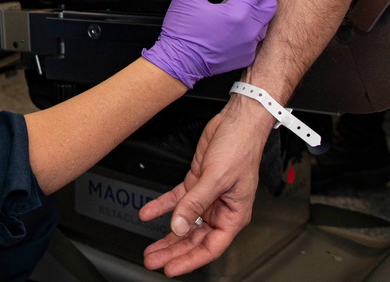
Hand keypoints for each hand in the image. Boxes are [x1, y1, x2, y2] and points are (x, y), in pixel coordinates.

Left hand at [139, 104, 266, 275]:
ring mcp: (206, 196)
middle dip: (173, 251)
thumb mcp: (216, 178)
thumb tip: (178, 225)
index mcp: (233, 214)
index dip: (190, 260)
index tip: (171, 268)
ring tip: (149, 247)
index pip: (210, 247)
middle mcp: (219, 209)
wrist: (236, 121)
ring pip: (183, 223)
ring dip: (166, 235)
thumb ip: (195, 203)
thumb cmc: (241, 147)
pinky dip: (161, 207)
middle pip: (194, 238)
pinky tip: (148, 213)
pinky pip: (176, 200)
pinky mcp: (195, 182)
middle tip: (153, 260)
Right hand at [142, 0, 275, 87]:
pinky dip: (251, 26)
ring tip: (242, 1)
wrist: (177, 64)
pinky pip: (256, 37)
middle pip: (270, 3)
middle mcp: (249, 31)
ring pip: (265, 21)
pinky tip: (236, 22)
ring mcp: (249, 46)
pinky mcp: (245, 57)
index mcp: (239, 14)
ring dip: (258, 8)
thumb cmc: (182, 32)